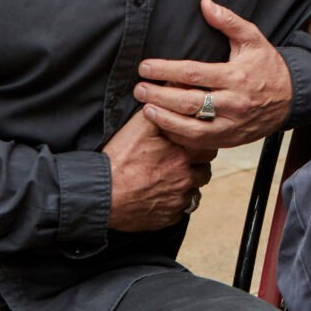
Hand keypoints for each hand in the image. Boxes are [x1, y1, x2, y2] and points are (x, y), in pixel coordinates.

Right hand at [104, 108, 215, 230]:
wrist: (102, 194)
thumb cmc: (120, 158)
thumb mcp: (140, 126)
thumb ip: (163, 109)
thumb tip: (177, 92)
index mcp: (183, 155)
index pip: (209, 148)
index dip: (200, 144)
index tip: (191, 143)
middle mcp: (185, 180)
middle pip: (205, 171)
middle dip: (197, 165)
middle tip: (182, 160)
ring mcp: (177, 201)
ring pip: (194, 192)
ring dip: (187, 185)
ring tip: (170, 177)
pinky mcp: (167, 219)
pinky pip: (181, 210)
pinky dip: (175, 203)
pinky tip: (162, 194)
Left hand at [134, 0, 292, 146]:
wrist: (292, 97)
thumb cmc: (268, 65)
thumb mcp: (253, 38)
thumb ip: (228, 21)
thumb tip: (205, 3)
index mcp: (235, 77)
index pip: (193, 74)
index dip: (166, 70)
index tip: (145, 67)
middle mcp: (233, 103)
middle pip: (188, 102)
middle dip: (159, 95)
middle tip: (138, 89)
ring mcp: (231, 125)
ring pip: (192, 127)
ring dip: (165, 119)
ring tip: (146, 109)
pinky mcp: (230, 139)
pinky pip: (200, 142)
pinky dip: (180, 135)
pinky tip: (165, 126)